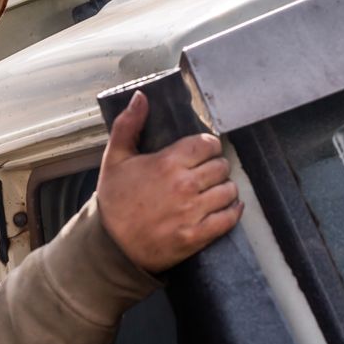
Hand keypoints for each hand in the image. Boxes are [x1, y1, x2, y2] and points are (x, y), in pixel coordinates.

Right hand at [97, 92, 243, 272]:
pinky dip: (232, 211)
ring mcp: (193, 212)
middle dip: (216, 167)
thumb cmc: (114, 201)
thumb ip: (128, 125)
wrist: (111, 246)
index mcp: (167, 163)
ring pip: (229, 191)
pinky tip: (226, 207)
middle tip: (206, 173)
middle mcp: (184, 186)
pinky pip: (229, 218)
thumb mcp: (114, 159)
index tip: (202, 152)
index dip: (208, 146)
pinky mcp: (197, 236)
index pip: (207, 144)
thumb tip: (141, 97)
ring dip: (224, 189)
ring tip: (214, 190)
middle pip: (221, 166)